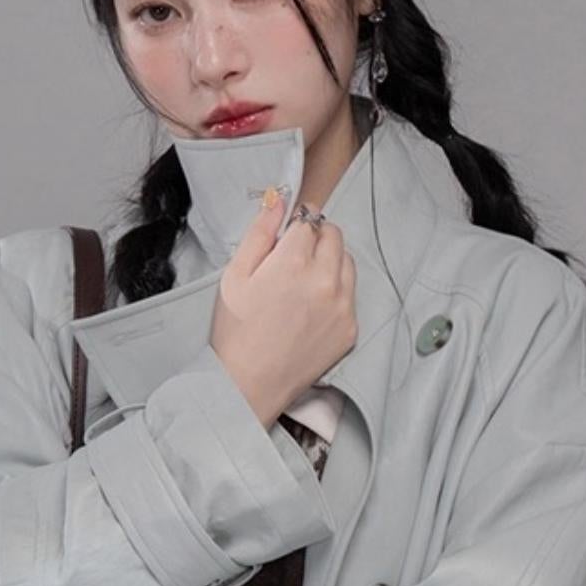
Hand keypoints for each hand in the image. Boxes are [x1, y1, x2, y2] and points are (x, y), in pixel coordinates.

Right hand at [208, 188, 357, 425]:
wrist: (248, 385)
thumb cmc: (236, 332)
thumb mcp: (235, 275)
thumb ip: (260, 233)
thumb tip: (279, 200)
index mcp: (294, 262)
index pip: (308, 220)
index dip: (296, 223)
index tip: (288, 232)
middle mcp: (325, 280)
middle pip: (334, 236)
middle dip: (317, 237)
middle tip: (296, 257)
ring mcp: (342, 306)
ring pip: (347, 263)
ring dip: (330, 262)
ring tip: (304, 284)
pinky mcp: (349, 329)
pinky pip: (350, 296)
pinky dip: (335, 294)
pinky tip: (311, 311)